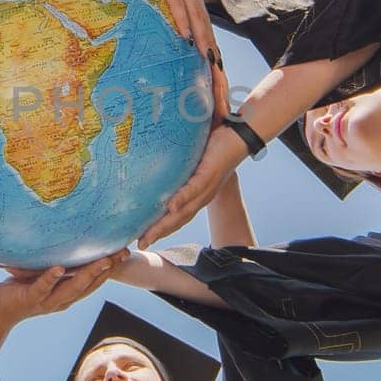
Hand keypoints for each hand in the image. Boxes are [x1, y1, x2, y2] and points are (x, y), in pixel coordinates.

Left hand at [0, 251, 127, 325]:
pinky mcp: (29, 298)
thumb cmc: (20, 289)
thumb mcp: (42, 275)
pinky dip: (50, 278)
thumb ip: (57, 263)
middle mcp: (61, 299)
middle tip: (123, 254)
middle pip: (90, 284)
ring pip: (72, 288)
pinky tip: (58, 268)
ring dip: (88, 274)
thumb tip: (68, 239)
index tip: (125, 252)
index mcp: (67, 293)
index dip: (110, 268)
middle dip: (107, 269)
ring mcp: (47, 300)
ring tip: (102, 260)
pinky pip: (42, 287)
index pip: (94, 280)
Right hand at [124, 0, 220, 79]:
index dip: (209, 38)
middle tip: (216, 68)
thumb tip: (166, 2)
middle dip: (211, 45)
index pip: (202, 17)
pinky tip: (186, 35)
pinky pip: (177, 3)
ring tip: (207, 58)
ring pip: (195, 15)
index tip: (213, 59)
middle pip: (204, 20)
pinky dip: (183, 20)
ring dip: (203, 37)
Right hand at [138, 125, 249, 247]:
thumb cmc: (216, 146)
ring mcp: (206, 188)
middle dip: (159, 233)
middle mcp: (202, 197)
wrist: (239, 137)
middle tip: (141, 244)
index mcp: (198, 195)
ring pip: (184, 211)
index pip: (177, 217)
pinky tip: (171, 207)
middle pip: (178, 220)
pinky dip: (182, 200)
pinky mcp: (209, 175)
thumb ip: (179, 166)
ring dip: (166, 224)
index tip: (144, 239)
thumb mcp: (193, 160)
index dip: (161, 229)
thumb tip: (157, 163)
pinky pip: (194, 190)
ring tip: (150, 233)